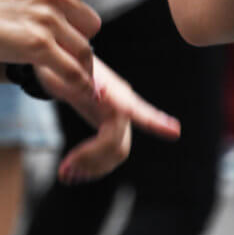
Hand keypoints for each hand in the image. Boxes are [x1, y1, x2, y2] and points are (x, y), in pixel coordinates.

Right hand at [0, 0, 154, 102]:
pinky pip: (72, 70)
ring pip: (84, 51)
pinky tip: (76, 87)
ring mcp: (47, 18)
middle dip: (78, 38)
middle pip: (93, 26)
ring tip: (45, 57)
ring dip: (73, 61)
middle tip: (49, 39)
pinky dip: (77, 82)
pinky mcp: (38, 45)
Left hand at [39, 56, 180, 181]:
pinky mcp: (109, 126)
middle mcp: (121, 105)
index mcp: (113, 91)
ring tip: (65, 174)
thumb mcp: (63, 71)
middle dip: (93, 161)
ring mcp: (117, 117)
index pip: (135, 109)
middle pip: (117, 145)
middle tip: (64, 170)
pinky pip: (107, 153)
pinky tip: (73, 172)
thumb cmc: (60, 62)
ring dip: (91, 167)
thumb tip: (96, 92)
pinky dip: (91, 165)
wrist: (59, 60)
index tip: (174, 130)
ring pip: (114, 153)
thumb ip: (78, 81)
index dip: (155, 121)